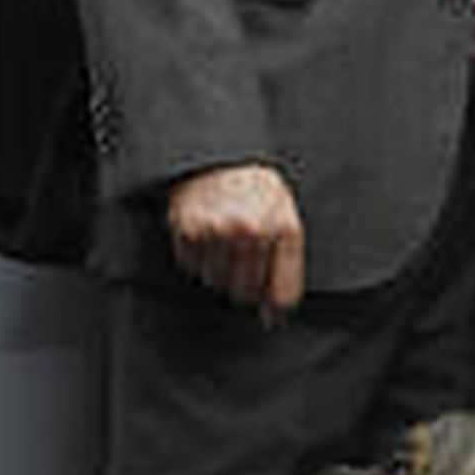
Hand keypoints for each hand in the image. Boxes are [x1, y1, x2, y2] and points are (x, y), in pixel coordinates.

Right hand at [166, 162, 305, 321]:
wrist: (217, 157)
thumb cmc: (255, 191)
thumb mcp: (284, 218)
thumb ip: (285, 267)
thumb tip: (273, 317)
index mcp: (284, 228)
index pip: (283, 294)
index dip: (274, 305)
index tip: (270, 308)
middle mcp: (252, 231)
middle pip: (246, 293)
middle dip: (245, 282)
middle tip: (241, 255)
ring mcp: (219, 230)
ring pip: (217, 283)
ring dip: (219, 269)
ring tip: (224, 240)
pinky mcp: (189, 230)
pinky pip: (193, 267)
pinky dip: (197, 257)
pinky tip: (206, 234)